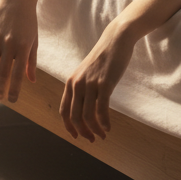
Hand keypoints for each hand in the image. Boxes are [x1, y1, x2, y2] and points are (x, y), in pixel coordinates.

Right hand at [0, 0, 38, 101]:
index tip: (12, 100)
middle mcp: (9, 44)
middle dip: (0, 89)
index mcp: (23, 47)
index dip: (14, 90)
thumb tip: (31, 80)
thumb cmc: (29, 21)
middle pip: (1, 73)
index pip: (18, 75)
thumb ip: (31, 61)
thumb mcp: (34, 41)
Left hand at [60, 22, 136, 142]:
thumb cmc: (104, 57)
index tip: (78, 136)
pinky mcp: (104, 83)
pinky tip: (108, 127)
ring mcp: (90, 84)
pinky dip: (104, 122)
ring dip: (95, 130)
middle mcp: (77, 84)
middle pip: (74, 117)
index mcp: (71, 82)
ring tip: (103, 135)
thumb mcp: (87, 73)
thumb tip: (85, 107)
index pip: (64, 111)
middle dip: (83, 132)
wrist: (115, 40)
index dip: (69, 127)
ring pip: (87, 116)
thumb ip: (83, 88)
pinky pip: (101, 109)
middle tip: (93, 139)